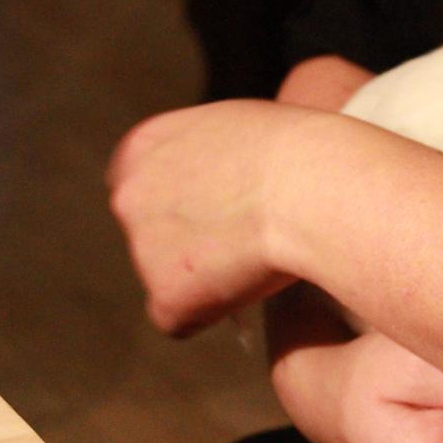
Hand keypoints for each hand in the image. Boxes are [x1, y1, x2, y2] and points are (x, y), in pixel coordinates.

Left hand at [108, 99, 312, 334]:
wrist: (313, 188)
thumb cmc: (300, 149)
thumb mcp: (241, 125)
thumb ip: (214, 148)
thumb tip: (230, 172)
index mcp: (144, 145)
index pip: (143, 179)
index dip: (186, 197)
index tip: (219, 205)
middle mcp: (129, 196)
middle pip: (150, 230)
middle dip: (189, 239)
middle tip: (243, 236)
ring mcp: (142, 251)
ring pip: (173, 276)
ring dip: (208, 275)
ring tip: (263, 254)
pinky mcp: (168, 301)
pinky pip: (189, 317)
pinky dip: (220, 310)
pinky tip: (258, 283)